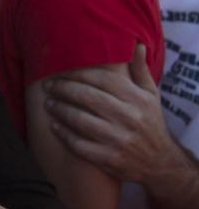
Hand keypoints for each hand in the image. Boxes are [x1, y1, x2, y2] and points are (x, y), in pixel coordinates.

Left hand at [43, 44, 176, 184]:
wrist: (161, 164)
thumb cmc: (150, 123)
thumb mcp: (151, 96)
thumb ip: (140, 70)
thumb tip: (136, 44)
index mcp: (138, 99)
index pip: (102, 79)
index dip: (77, 73)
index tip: (59, 71)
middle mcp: (130, 118)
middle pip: (87, 97)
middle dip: (63, 89)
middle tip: (48, 86)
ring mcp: (119, 140)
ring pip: (80, 120)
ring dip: (59, 109)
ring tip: (48, 103)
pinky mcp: (110, 159)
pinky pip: (79, 144)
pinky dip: (63, 134)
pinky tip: (54, 126)